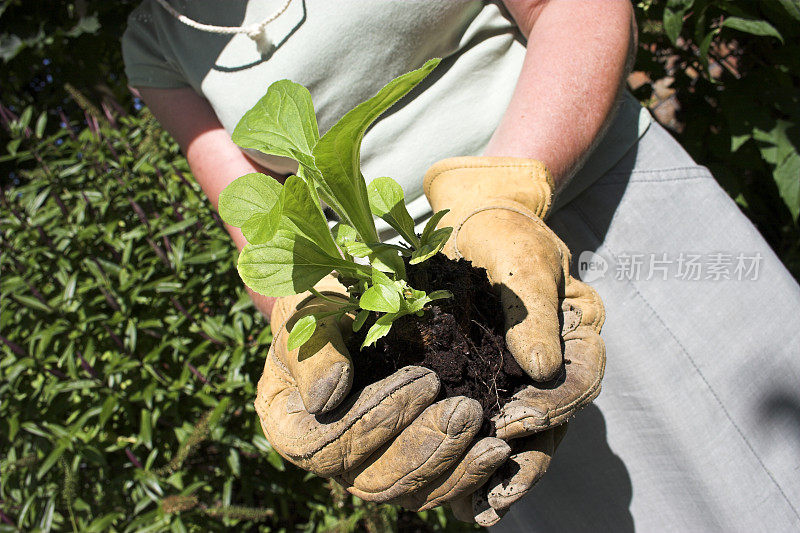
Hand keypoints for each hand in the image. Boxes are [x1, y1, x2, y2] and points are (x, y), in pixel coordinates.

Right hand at [254, 277, 511, 507]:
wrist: (354, 303)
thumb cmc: (324, 301)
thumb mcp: (310, 313)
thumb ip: (314, 352)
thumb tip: (328, 399)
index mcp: (290, 426)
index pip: (323, 446)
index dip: (372, 421)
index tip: (424, 380)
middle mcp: (327, 457)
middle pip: (371, 480)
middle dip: (423, 448)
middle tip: (466, 411)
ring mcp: (368, 466)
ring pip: (408, 493)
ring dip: (452, 468)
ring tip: (492, 442)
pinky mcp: (406, 466)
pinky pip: (434, 488)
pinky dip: (467, 475)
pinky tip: (497, 453)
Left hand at [424, 157, 605, 524]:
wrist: (475, 226)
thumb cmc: (505, 237)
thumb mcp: (523, 262)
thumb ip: (533, 309)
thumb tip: (540, 369)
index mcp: (578, 335)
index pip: (580, 381)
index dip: (552, 408)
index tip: (511, 422)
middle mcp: (557, 364)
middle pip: (556, 424)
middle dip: (526, 458)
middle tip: (492, 487)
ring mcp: (523, 379)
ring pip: (525, 436)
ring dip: (501, 473)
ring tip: (474, 508)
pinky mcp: (486, 385)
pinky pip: (488, 428)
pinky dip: (476, 459)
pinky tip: (456, 493)